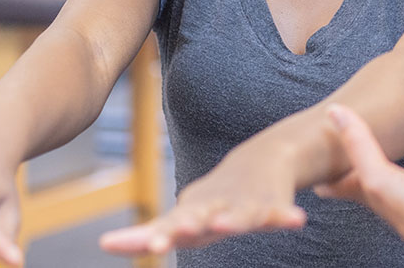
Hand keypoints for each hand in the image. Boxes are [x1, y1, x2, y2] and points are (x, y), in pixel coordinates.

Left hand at [98, 143, 306, 255]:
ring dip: (230, 221)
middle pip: (194, 219)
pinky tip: (296, 220)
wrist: (263, 158)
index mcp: (191, 214)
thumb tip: (107, 242)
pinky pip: (281, 213)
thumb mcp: (185, 217)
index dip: (139, 237)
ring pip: (237, 216)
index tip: (108, 243)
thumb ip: (152, 233)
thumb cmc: (215, 199)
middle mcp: (214, 208)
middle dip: (181, 228)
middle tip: (164, 238)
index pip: (161, 227)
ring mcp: (244, 205)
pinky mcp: (273, 205)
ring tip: (222, 226)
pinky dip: (286, 216)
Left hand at [314, 105, 403, 267]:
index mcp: (354, 187)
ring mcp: (390, 187)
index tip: (303, 136)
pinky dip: (385, 150)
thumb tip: (335, 112)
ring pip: (366, 163)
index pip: (324, 174)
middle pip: (342, 168)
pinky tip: (391, 143)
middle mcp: (369, 187)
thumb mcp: (377, 176)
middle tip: (325, 126)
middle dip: (333, 149)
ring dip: (357, 148)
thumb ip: (357, 145)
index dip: (312, 156)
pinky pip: (391, 162)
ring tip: (350, 127)